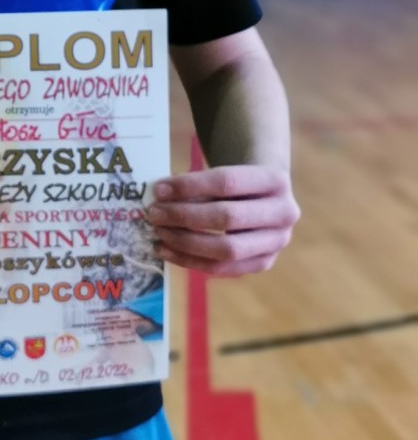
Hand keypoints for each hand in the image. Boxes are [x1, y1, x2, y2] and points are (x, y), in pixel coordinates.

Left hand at [147, 165, 299, 275]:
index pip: (226, 182)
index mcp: (274, 179)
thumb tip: (160, 196)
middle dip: (184, 216)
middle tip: (154, 214)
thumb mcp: (225, 171)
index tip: (159, 189)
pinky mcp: (264, 262)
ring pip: (227, 249)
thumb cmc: (237, 181)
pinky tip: (168, 251)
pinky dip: (191, 261)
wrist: (264, 196)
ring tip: (159, 234)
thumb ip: (197, 183)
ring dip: (186, 242)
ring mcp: (277, 242)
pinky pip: (224, 268)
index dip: (189, 186)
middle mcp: (283, 212)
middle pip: (227, 217)